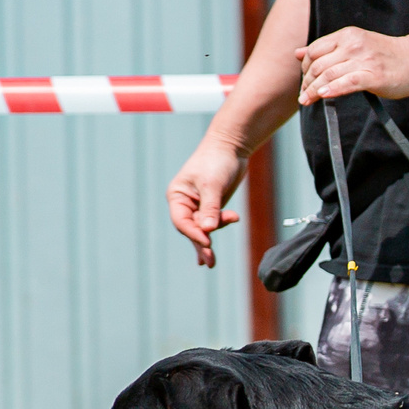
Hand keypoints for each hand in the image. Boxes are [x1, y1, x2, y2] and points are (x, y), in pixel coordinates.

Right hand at [166, 138, 248, 267]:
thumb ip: (210, 208)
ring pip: (202, 229)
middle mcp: (184, 202)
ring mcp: (198, 206)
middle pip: (190, 229)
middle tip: (210, 262)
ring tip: (216, 255)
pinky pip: (211, 224)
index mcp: (177, 195)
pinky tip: (210, 252)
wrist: (231, 146)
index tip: (208, 242)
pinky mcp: (211, 206)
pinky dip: (217, 230)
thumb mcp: (213, 185)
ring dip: (212, 235)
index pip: (181, 221)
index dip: (194, 233)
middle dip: (201, 244)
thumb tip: (208, 230)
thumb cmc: (217, 160)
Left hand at [295, 27, 408, 104]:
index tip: (305, 80)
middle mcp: (353, 45)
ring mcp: (364, 60)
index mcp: (347, 35)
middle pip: (318, 64)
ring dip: (314, 90)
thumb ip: (327, 49)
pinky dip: (332, 90)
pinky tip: (323, 96)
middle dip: (307, 82)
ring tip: (307, 100)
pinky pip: (347, 83)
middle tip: (304, 95)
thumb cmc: (385, 55)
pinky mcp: (374, 76)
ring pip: (328, 75)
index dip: (305, 67)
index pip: (314, 50)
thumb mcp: (354, 44)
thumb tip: (298, 53)